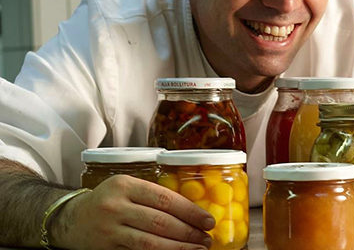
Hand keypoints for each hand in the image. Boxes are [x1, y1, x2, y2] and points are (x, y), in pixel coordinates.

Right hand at [55, 175, 214, 249]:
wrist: (70, 219)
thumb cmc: (108, 200)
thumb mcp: (126, 188)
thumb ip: (153, 195)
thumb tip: (194, 210)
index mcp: (124, 185)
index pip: (165, 199)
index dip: (190, 211)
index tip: (208, 220)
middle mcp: (115, 206)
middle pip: (160, 222)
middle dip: (188, 232)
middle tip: (207, 238)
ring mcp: (109, 230)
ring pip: (151, 242)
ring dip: (178, 248)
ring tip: (197, 249)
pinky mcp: (106, 249)